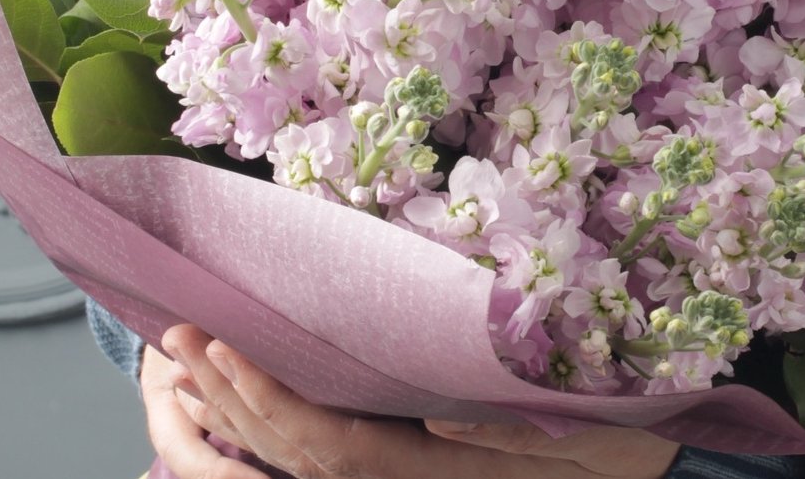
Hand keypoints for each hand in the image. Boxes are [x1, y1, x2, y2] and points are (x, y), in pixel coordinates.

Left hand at [153, 323, 680, 478]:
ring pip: (296, 463)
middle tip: (175, 339)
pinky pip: (321, 458)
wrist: (628, 476)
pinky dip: (268, 431)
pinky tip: (242, 398)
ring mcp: (403, 475)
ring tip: (191, 362)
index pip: (326, 445)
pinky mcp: (409, 465)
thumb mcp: (565, 442)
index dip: (267, 400)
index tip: (221, 347)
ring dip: (236, 413)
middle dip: (227, 398)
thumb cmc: (604, 456)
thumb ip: (499, 431)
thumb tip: (431, 416)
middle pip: (291, 456)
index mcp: (428, 473)